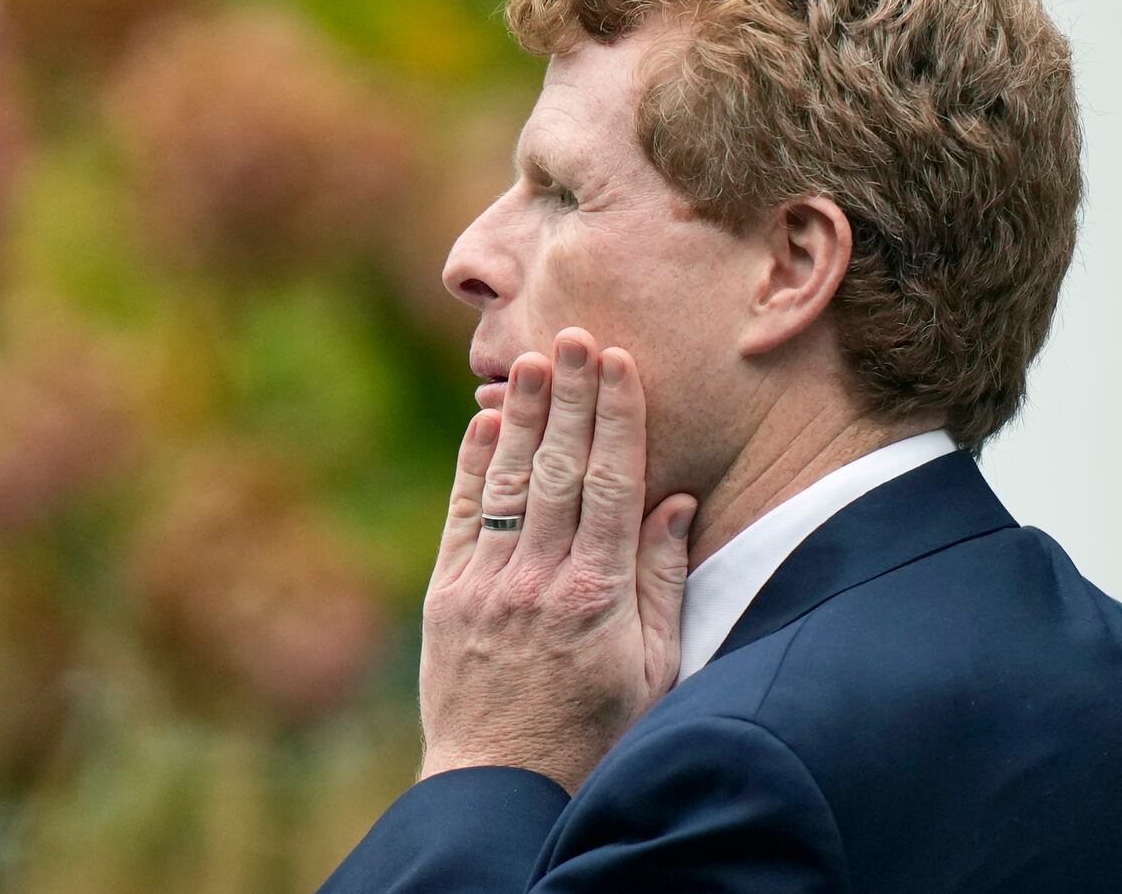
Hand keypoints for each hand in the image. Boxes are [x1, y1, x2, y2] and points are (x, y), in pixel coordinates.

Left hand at [417, 327, 697, 793]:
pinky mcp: (446, 597)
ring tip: (531, 360)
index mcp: (596, 596)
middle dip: (568, 396)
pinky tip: (484, 421)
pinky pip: (461, 516)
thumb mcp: (654, 671)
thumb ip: (663, 583)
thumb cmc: (595, 734)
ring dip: (520, 415)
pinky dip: (472, 465)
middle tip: (574, 334)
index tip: (619, 363)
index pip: (609, 485)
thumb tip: (675, 502)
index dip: (615, 418)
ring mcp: (485, 586)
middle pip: (556, 468)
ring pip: (506, 482)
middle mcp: (537, 580)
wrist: (501, 788)